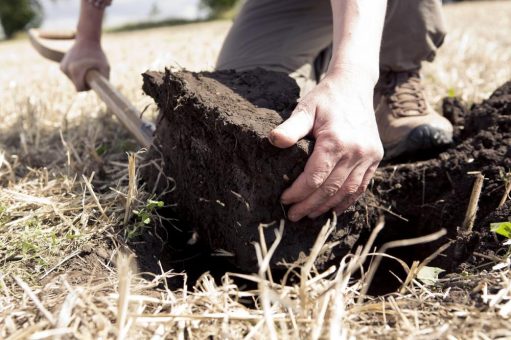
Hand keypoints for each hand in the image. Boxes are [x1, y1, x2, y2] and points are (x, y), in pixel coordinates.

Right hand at [60, 40, 109, 90]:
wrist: (87, 39)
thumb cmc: (98, 54)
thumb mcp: (106, 67)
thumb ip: (105, 80)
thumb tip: (105, 92)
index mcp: (75, 70)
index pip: (79, 89)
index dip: (87, 88)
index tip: (92, 82)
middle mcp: (66, 69)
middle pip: (76, 85)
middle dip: (84, 81)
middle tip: (91, 72)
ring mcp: (63, 67)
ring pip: (73, 80)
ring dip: (80, 77)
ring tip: (86, 66)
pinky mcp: (61, 66)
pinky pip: (71, 76)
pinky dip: (76, 73)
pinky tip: (81, 65)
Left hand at [269, 72, 382, 221]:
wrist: (354, 86)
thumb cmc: (325, 98)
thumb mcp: (305, 109)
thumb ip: (291, 128)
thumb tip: (273, 141)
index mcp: (337, 141)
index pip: (315, 178)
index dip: (298, 193)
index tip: (284, 200)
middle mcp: (356, 152)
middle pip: (330, 189)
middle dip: (309, 205)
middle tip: (293, 216)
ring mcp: (369, 156)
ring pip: (347, 192)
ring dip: (327, 207)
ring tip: (310, 215)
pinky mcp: (375, 157)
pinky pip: (361, 186)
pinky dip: (347, 200)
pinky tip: (333, 208)